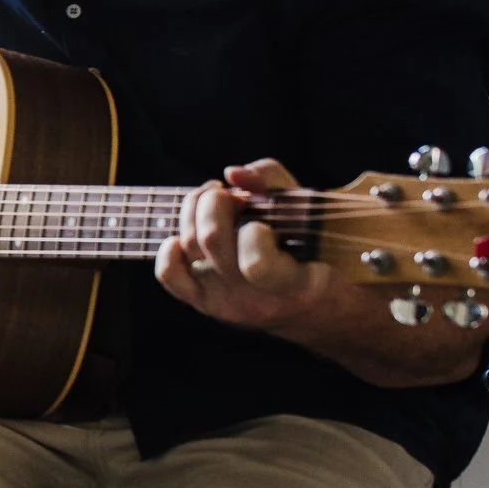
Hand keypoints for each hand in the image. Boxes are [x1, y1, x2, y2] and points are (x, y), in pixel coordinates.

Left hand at [154, 159, 333, 331]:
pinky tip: (183, 235)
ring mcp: (226, 304)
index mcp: (295, 286)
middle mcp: (256, 300)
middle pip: (212, 240)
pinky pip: (170, 275)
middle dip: (217, 202)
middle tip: (232, 196)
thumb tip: (234, 174)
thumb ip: (276, 183)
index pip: (256, 264)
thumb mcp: (314, 214)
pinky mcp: (204, 304)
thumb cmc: (319, 255)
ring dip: (195, 211)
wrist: (318, 313)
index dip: (254, 232)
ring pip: (189, 246)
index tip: (265, 221)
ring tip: (214, 202)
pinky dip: (169, 249)